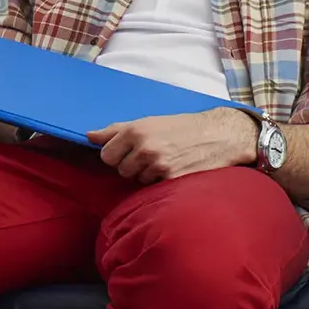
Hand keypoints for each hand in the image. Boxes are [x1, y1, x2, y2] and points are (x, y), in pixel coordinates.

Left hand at [88, 109, 256, 184]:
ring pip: (138, 180)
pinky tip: (175, 170)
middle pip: (121, 170)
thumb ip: (116, 129)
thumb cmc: (183, 127)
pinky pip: (154, 187)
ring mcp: (158, 165)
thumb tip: (89, 136)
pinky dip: (162, 182)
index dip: (117, 155)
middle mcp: (144, 147)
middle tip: (152, 156)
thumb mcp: (149, 121)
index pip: (106, 155)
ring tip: (166, 162)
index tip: (130, 152)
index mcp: (135, 131)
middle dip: (133, 165)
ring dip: (148, 174)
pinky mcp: (172, 180)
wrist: (219, 135)